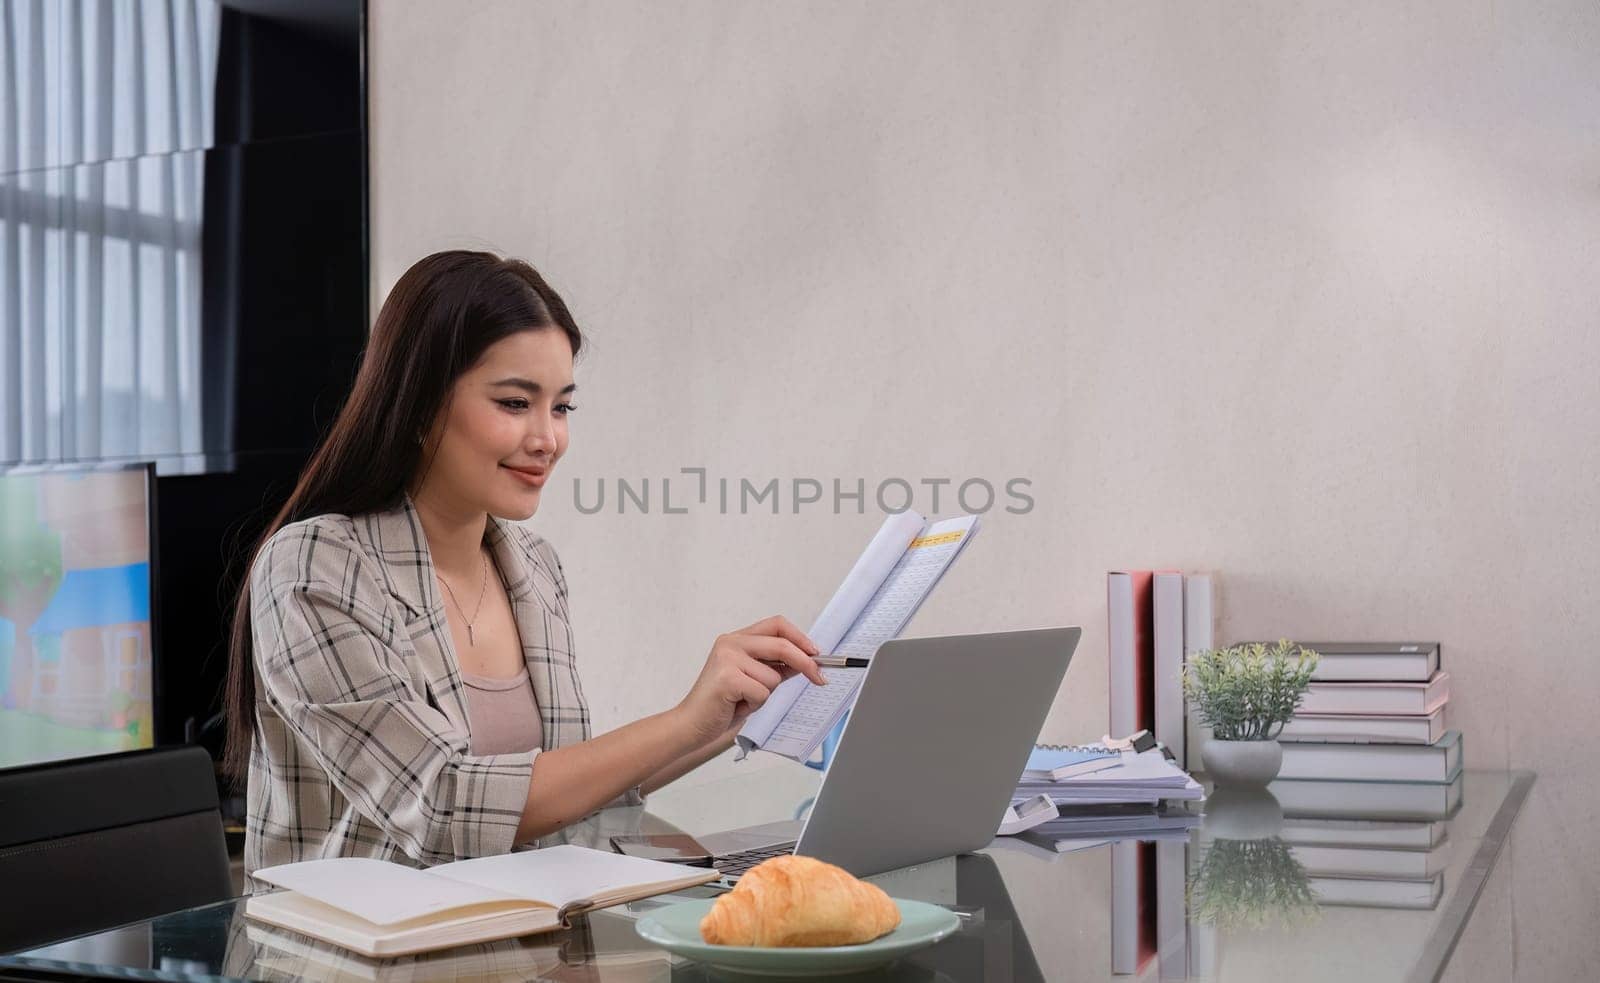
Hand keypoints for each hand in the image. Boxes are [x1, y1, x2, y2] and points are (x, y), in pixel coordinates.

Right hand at [675, 615, 826, 744]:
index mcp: (737, 639)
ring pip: (773, 677)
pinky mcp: (727, 677)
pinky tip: (736, 706)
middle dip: (806, 663)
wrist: (692, 724)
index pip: (776, 624)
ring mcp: (727, 658)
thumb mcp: (754, 680)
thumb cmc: (722, 704)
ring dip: (765, 695)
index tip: (816, 653)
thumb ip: (776, 667)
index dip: (800, 637)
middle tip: (820, 678)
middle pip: (781, 645)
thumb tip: (808, 660)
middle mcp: (731, 643)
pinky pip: (762, 692)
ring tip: (743, 700)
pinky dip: (755, 704)